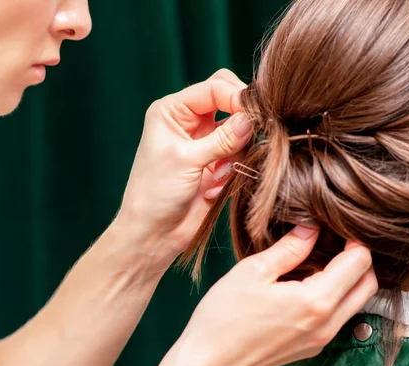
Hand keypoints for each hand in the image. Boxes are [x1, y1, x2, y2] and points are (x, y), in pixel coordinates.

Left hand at [117, 69, 252, 257]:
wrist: (153, 234)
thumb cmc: (156, 194)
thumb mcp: (186, 160)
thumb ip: (222, 138)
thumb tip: (253, 118)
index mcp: (171, 111)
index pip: (214, 87)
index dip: (237, 97)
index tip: (255, 115)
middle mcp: (189, 121)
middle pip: (229, 100)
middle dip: (242, 118)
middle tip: (250, 137)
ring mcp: (204, 142)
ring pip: (240, 127)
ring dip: (238, 147)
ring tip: (221, 171)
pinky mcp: (216, 162)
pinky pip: (240, 152)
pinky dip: (236, 165)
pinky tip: (217, 183)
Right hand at [139, 227, 376, 365]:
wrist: (208, 363)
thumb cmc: (224, 318)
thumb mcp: (253, 271)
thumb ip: (289, 248)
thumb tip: (312, 228)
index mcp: (315, 301)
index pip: (359, 263)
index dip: (353, 239)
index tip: (337, 227)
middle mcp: (326, 324)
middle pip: (368, 285)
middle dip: (358, 259)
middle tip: (333, 241)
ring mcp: (320, 339)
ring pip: (355, 303)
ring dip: (347, 279)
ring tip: (316, 260)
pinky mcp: (310, 347)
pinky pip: (337, 317)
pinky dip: (333, 296)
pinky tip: (304, 284)